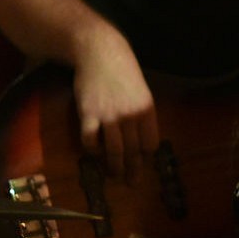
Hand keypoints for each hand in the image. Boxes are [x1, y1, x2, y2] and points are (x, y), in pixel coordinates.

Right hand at [72, 41, 158, 182]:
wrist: (101, 54)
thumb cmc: (123, 72)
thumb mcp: (141, 91)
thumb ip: (142, 114)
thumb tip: (143, 138)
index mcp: (147, 110)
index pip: (150, 143)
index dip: (147, 157)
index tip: (144, 164)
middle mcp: (130, 116)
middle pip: (132, 150)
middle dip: (132, 170)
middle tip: (131, 183)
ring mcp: (109, 116)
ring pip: (113, 150)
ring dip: (113, 166)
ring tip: (113, 175)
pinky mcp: (88, 115)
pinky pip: (90, 140)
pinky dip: (92, 150)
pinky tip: (93, 153)